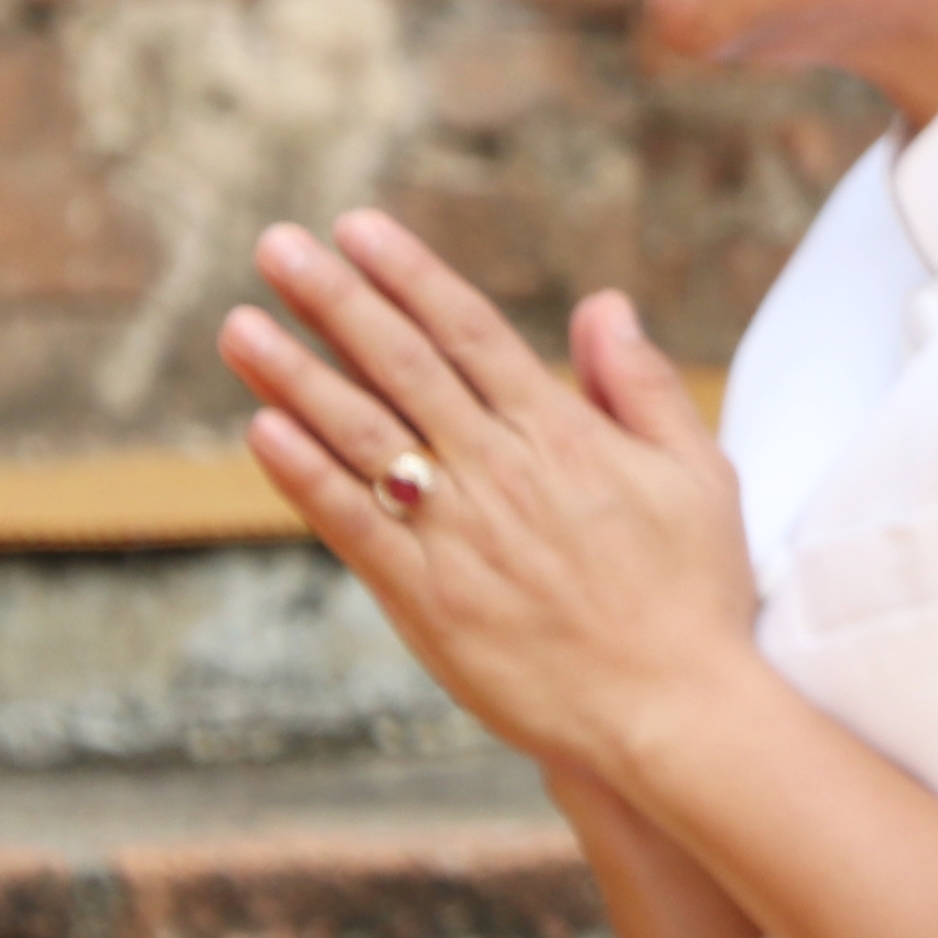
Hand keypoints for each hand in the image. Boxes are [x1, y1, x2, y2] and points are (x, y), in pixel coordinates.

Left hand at [225, 218, 758, 779]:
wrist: (670, 708)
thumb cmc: (694, 593)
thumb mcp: (698, 473)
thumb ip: (641, 386)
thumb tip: (601, 305)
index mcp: (563, 434)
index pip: (470, 333)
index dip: (410, 275)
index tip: (358, 229)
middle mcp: (500, 470)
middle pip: (401, 366)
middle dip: (335, 300)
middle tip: (277, 247)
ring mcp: (456, 533)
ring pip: (360, 434)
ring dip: (295, 375)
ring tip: (239, 326)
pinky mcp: (425, 598)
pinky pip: (351, 523)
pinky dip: (302, 475)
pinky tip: (260, 429)